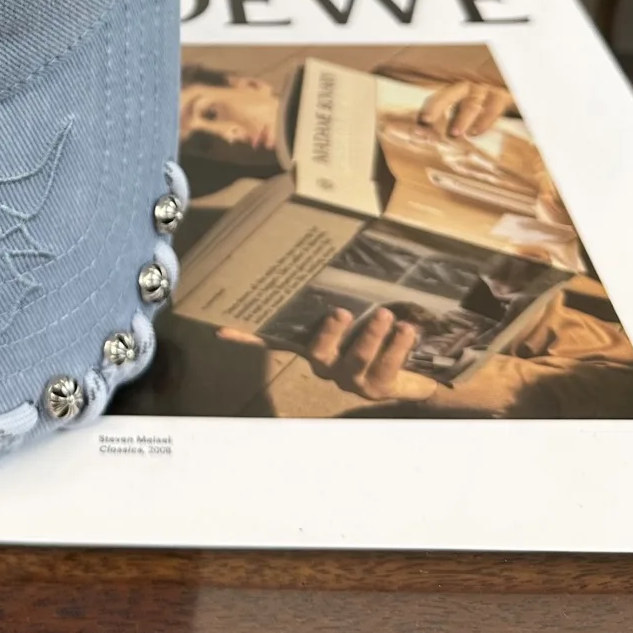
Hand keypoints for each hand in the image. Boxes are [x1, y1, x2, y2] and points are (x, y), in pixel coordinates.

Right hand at [219, 308, 437, 401]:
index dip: (248, 336)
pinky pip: (386, 368)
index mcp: (312, 345)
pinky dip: (397, 347)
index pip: (275, 341)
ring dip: (371, 336)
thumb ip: (340, 289)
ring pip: (357, 359)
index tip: (221, 328)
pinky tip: (408, 329)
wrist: (411, 373)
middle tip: (341, 310)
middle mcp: (326, 366)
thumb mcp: (356, 313)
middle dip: (330, 332)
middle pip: (318, 352)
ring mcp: (351, 379)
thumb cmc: (376, 332)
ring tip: (386, 315)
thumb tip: (332, 244)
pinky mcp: (378, 387)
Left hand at [419, 81, 513, 138]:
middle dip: (436, 106)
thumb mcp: (467, 108)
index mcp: (456, 89)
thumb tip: (428, 137)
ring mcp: (486, 89)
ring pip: (471, 103)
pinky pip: (493, 107)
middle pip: (449, 94)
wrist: (515, 88)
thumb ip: (451, 120)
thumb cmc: (485, 102)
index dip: (427, 108)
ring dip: (462, 119)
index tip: (418, 123)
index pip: (437, 96)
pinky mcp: (503, 95)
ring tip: (454, 134)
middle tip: (425, 120)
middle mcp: (468, 86)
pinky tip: (476, 132)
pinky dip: (484, 120)